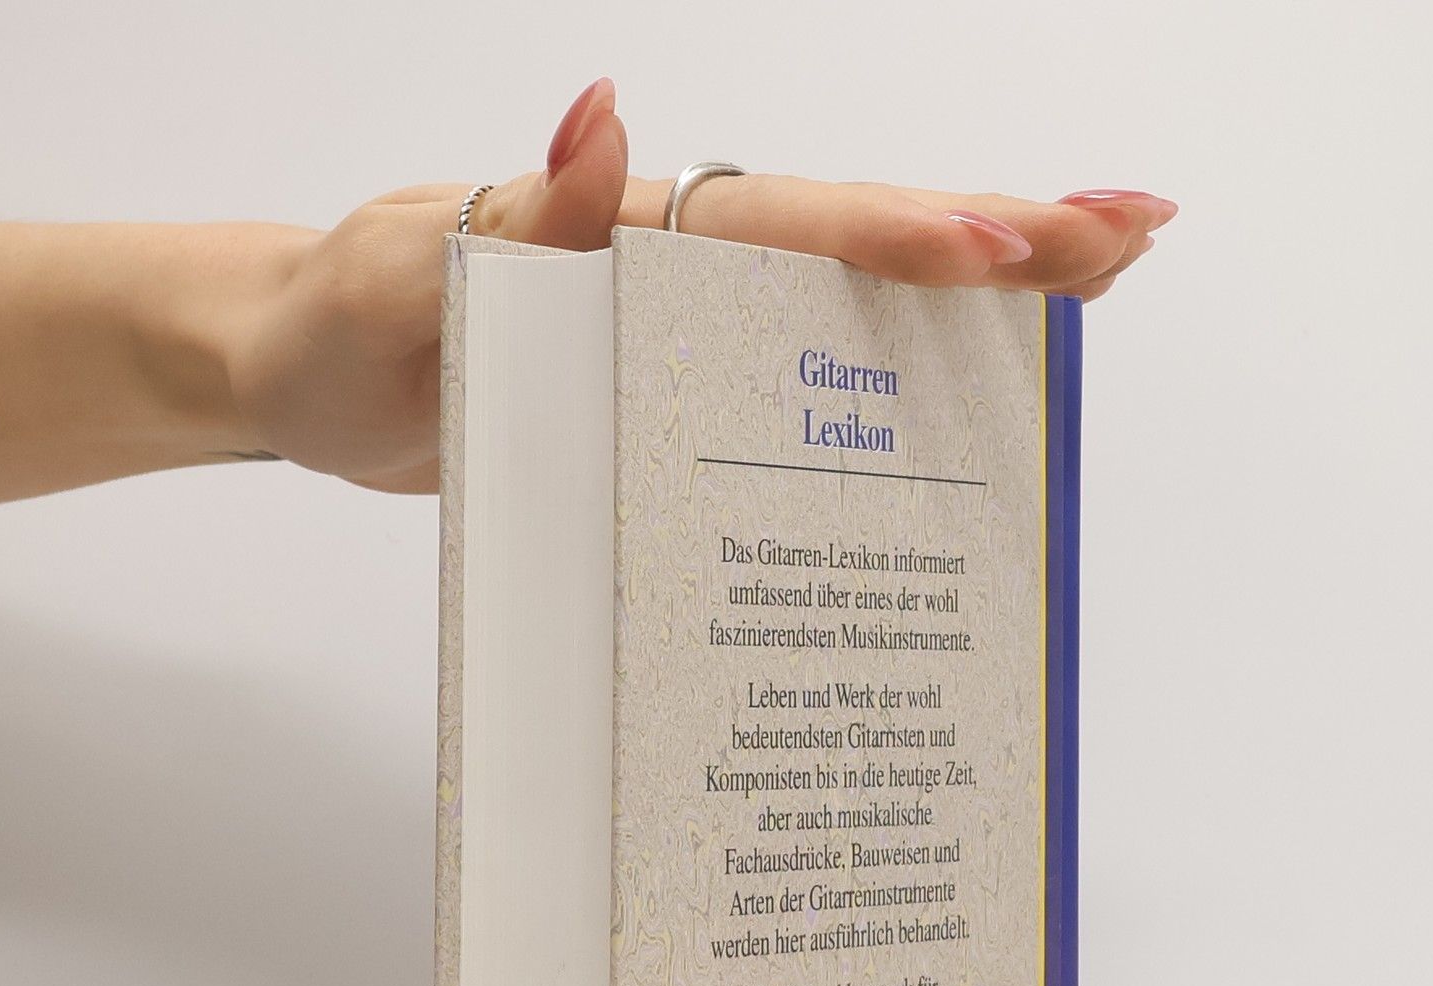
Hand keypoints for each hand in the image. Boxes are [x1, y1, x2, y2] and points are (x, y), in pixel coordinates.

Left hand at [228, 77, 1173, 493]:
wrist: (300, 379)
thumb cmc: (342, 327)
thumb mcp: (403, 282)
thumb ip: (511, 229)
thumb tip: (605, 128)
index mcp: (628, 238)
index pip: (786, 228)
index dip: (898, 238)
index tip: (1011, 244)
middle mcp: (679, 274)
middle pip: (859, 248)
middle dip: (1001, 239)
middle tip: (1132, 235)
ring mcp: (684, 337)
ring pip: (849, 314)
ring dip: (974, 306)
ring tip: (1094, 290)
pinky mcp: (671, 400)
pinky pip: (796, 393)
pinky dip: (886, 392)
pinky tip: (957, 410)